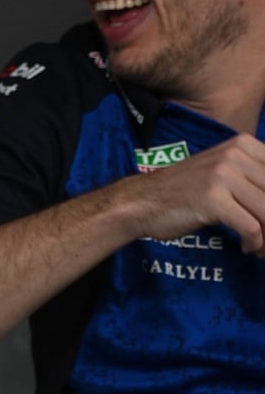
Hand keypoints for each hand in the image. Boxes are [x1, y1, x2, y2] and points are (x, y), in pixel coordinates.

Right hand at [131, 133, 264, 254]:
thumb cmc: (182, 192)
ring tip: (262, 248)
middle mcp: (234, 155)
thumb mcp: (222, 173)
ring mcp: (222, 175)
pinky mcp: (212, 198)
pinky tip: (246, 247)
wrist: (140, 201)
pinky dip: (254, 243)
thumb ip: (253, 179)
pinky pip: (251, 228)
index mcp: (241, 145)